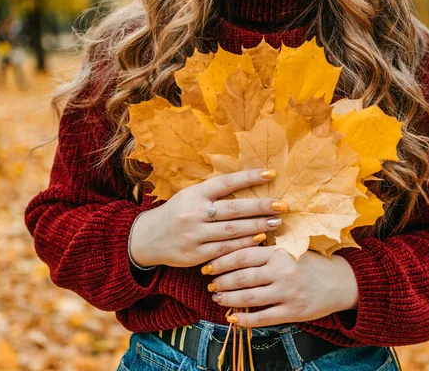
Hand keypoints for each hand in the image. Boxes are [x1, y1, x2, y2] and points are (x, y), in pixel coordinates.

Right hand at [129, 169, 287, 267]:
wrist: (146, 239)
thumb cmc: (176, 213)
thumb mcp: (189, 196)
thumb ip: (214, 193)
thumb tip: (249, 184)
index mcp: (194, 194)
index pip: (226, 182)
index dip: (249, 177)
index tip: (271, 173)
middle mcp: (193, 213)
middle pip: (234, 209)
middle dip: (261, 207)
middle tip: (282, 205)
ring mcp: (194, 235)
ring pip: (232, 231)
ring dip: (258, 226)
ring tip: (277, 222)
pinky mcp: (195, 254)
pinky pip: (225, 249)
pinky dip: (244, 245)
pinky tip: (260, 240)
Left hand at [205, 246, 358, 326]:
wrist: (343, 282)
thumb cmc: (312, 262)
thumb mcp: (292, 247)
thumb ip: (267, 248)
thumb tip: (234, 248)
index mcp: (280, 252)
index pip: (242, 255)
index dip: (221, 261)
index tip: (208, 265)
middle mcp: (283, 272)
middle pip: (242, 278)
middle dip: (221, 281)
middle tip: (209, 283)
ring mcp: (288, 293)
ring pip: (248, 298)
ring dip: (228, 299)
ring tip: (217, 297)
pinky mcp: (293, 312)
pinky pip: (263, 318)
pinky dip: (244, 320)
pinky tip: (232, 318)